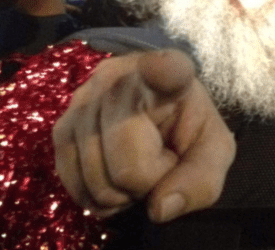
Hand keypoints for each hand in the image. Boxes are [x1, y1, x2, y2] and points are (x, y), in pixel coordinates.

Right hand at [53, 49, 235, 222]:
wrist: (158, 118)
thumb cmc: (189, 130)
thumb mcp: (213, 153)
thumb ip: (201, 181)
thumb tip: (159, 207)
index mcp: (171, 72)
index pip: (167, 70)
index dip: (162, 71)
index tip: (162, 67)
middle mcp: (120, 78)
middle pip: (128, 165)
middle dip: (147, 184)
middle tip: (159, 162)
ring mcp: (84, 100)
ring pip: (97, 180)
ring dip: (120, 192)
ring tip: (136, 164)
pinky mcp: (61, 125)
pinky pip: (73, 183)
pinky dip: (96, 196)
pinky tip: (113, 176)